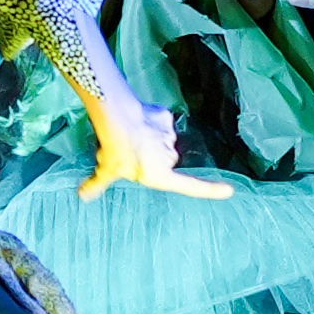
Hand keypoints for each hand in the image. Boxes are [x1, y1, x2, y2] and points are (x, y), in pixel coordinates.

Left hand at [78, 83, 233, 202]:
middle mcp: (170, 158)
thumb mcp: (105, 171)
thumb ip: (97, 184)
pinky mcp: (167, 118)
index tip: (231, 190)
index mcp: (162, 175)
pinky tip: (135, 119)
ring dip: (148, 138)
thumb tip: (82, 196)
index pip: (192, 186)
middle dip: (149, 155)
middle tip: (126, 151)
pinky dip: (151, 122)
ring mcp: (170, 137)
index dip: (211, 190)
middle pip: (163, 159)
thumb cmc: (116, 150)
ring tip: (127, 135)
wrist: (120, 119)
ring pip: (160, 139)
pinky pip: (159, 122)